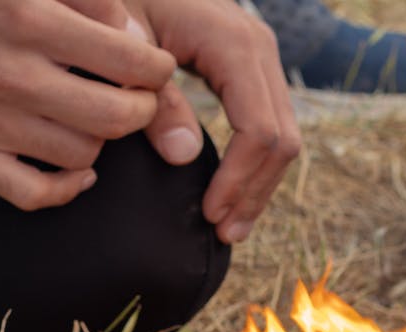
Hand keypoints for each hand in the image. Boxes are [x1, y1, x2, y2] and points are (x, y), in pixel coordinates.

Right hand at [0, 0, 176, 209]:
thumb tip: (136, 40)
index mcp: (30, 18)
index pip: (132, 61)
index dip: (157, 70)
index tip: (153, 69)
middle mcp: (12, 74)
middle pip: (117, 117)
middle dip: (141, 111)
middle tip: (134, 101)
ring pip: (83, 155)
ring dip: (101, 142)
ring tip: (92, 121)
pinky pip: (36, 194)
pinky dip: (66, 188)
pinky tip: (77, 171)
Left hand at [129, 0, 300, 242]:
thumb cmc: (120, 1)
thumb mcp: (125, 49)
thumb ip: (154, 101)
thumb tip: (184, 157)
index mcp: (234, 44)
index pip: (259, 129)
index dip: (238, 179)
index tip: (209, 215)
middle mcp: (260, 49)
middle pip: (282, 138)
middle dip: (255, 191)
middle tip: (224, 234)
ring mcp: (261, 57)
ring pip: (285, 136)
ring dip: (260, 185)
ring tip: (229, 226)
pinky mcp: (252, 68)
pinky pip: (270, 124)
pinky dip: (256, 165)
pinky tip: (232, 193)